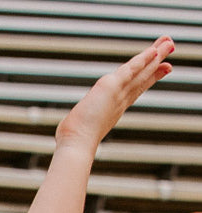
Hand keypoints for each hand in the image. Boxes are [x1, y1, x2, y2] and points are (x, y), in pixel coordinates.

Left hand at [55, 36, 174, 151]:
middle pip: (142, 78)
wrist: (76, 146)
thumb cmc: (73, 143)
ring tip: (169, 43)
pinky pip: (131, 70)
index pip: (134, 90)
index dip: (148, 79)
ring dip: (155, 56)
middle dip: (156, 64)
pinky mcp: (111, 87)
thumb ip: (78, 126)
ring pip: (141, 72)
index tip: (162, 70)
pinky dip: (142, 60)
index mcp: (114, 110)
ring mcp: (117, 94)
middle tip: (170, 49)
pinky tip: (153, 50)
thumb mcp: (79, 130)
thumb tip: (66, 134)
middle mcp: (119, 101)